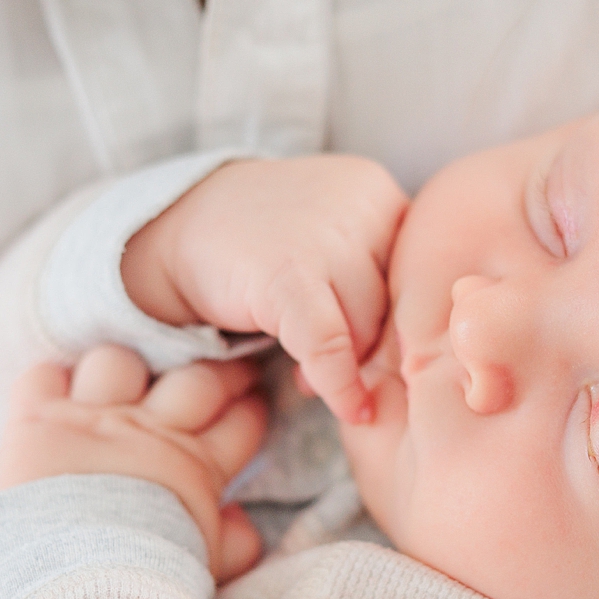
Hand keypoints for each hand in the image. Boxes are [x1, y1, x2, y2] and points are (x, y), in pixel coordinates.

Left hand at [0, 345, 266, 580]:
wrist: (73, 592)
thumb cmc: (142, 588)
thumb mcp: (202, 570)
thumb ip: (234, 547)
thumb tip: (243, 524)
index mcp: (193, 468)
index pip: (241, 423)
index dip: (251, 409)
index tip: (252, 401)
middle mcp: (147, 432)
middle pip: (196, 379)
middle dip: (217, 371)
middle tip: (219, 368)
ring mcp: (91, 420)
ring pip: (119, 362)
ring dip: (123, 370)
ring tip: (122, 381)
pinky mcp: (37, 420)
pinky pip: (43, 375)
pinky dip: (49, 381)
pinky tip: (55, 393)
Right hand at [120, 157, 406, 425]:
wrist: (180, 223)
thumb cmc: (267, 241)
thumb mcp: (337, 236)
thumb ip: (378, 277)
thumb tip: (416, 354)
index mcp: (378, 191)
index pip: (418, 275)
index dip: (404, 322)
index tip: (389, 352)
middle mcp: (360, 205)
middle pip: (398, 301)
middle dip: (375, 345)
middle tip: (349, 367)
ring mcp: (324, 237)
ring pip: (369, 326)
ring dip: (352, 365)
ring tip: (318, 376)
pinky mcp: (286, 275)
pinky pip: (331, 345)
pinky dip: (341, 385)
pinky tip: (348, 408)